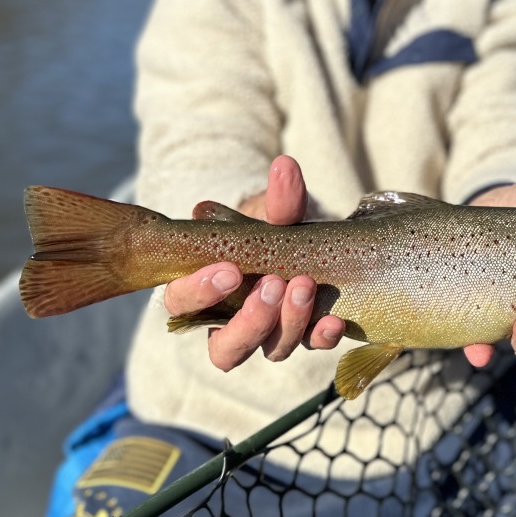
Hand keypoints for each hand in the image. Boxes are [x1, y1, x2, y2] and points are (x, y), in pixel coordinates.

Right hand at [163, 155, 345, 369]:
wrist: (314, 242)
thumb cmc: (275, 230)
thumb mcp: (274, 214)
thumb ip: (280, 199)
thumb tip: (285, 166)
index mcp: (205, 292)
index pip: (181, 305)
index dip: (198, 294)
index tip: (228, 271)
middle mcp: (233, 322)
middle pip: (225, 347)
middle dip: (250, 321)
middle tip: (272, 285)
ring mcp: (270, 334)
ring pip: (270, 350)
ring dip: (287, 323)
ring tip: (304, 286)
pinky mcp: (306, 336)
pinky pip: (311, 346)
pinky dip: (321, 336)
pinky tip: (334, 321)